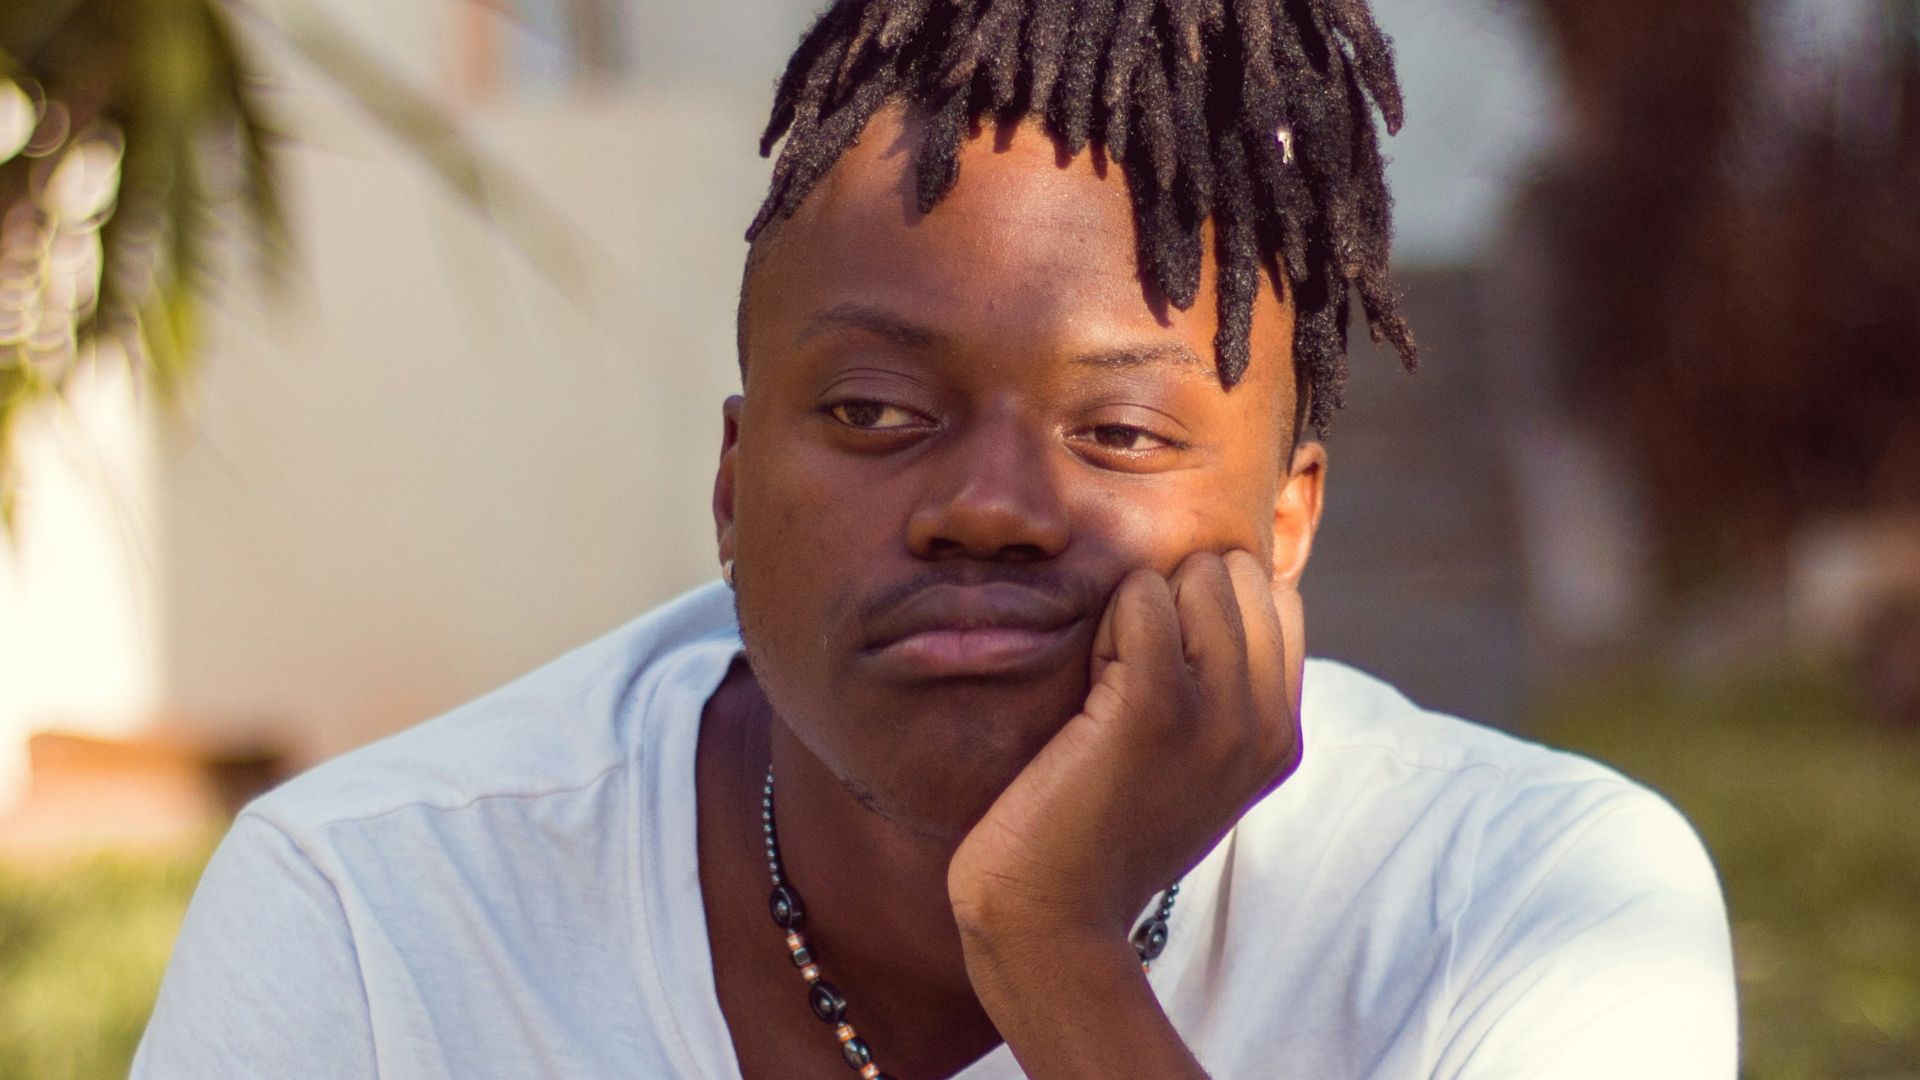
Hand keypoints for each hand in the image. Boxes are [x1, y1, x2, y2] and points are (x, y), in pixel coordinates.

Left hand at [947, 549, 1305, 951]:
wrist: (1052, 914)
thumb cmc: (1099, 830)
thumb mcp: (1192, 764)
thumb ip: (1222, 692)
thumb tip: (1215, 588)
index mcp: (1283, 735)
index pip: (1277, 599)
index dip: (1207, 608)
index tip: (1165, 669)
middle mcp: (1266, 723)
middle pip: (1240, 574)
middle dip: (1177, 596)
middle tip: (1130, 672)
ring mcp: (1219, 713)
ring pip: (1198, 575)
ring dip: (1140, 605)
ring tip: (1108, 681)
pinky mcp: (1155, 704)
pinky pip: (1143, 595)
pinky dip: (1110, 617)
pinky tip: (1090, 680)